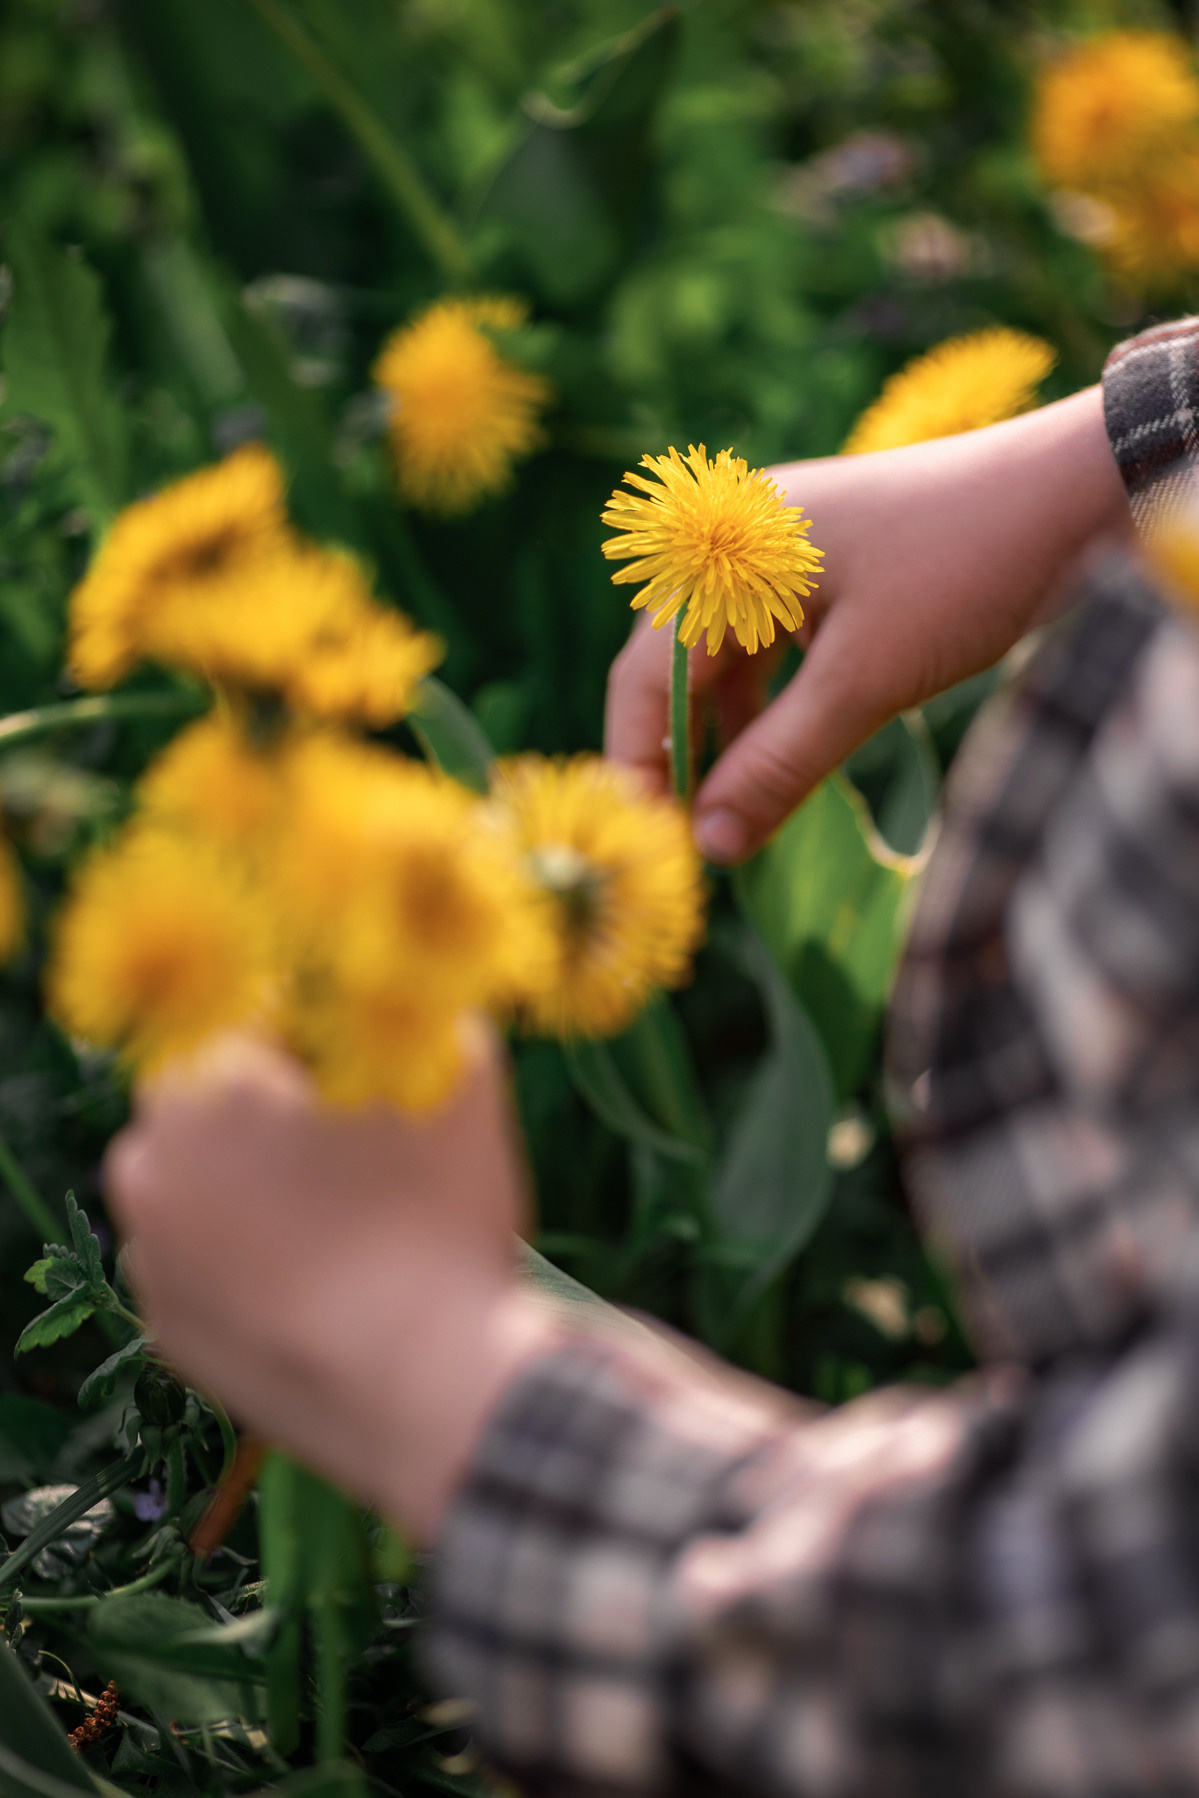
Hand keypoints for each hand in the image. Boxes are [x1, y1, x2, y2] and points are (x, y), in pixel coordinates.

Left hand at [104, 1023, 554, 1543]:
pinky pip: (202, 1262)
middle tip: (358, 1145)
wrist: (428, 1390)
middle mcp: (149, 1163)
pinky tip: (316, 1278)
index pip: (253, 1017)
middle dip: (272, 1106)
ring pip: (200, 1181)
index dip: (321, 1037)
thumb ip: (421, 1005)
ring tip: (343, 1217)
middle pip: (210, 1099)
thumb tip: (403, 993)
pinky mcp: (166, 1331)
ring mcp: (150, 1256)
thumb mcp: (460, 1074)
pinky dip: (244, 1258)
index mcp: (203, 1085)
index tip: (371, 1073)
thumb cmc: (441, 1219)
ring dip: (252, 1180)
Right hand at [605, 386, 1131, 862]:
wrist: (1073, 490)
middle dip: (685, 758)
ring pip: (726, 665)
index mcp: (723, 550)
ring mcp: (779, 554)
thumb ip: (779, 765)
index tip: (660, 844)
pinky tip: (782, 766)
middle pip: (675, 669)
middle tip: (701, 844)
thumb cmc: (964, 571)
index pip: (643, 676)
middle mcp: (735, 542)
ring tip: (740, 819)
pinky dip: (773, 712)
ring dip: (731, 742)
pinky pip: (771, 652)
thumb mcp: (865, 681)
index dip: (642, 764)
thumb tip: (709, 847)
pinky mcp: (824, 571)